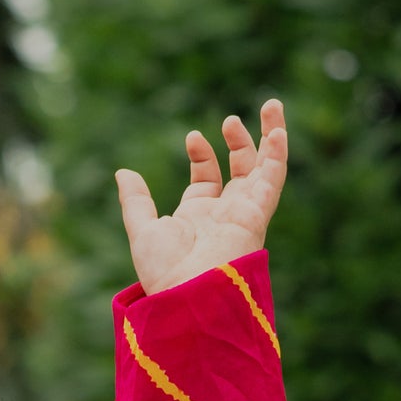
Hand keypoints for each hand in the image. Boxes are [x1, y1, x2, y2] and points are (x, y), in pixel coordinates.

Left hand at [116, 101, 288, 295]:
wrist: (188, 295)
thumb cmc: (164, 272)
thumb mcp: (143, 230)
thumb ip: (136, 201)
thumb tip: (123, 172)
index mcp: (197, 216)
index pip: (207, 177)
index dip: (202, 154)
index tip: (193, 136)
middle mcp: (223, 214)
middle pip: (241, 170)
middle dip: (240, 141)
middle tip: (233, 117)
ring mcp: (243, 214)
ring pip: (264, 169)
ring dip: (270, 138)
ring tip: (271, 105)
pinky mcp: (257, 217)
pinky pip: (273, 182)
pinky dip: (277, 157)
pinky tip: (277, 132)